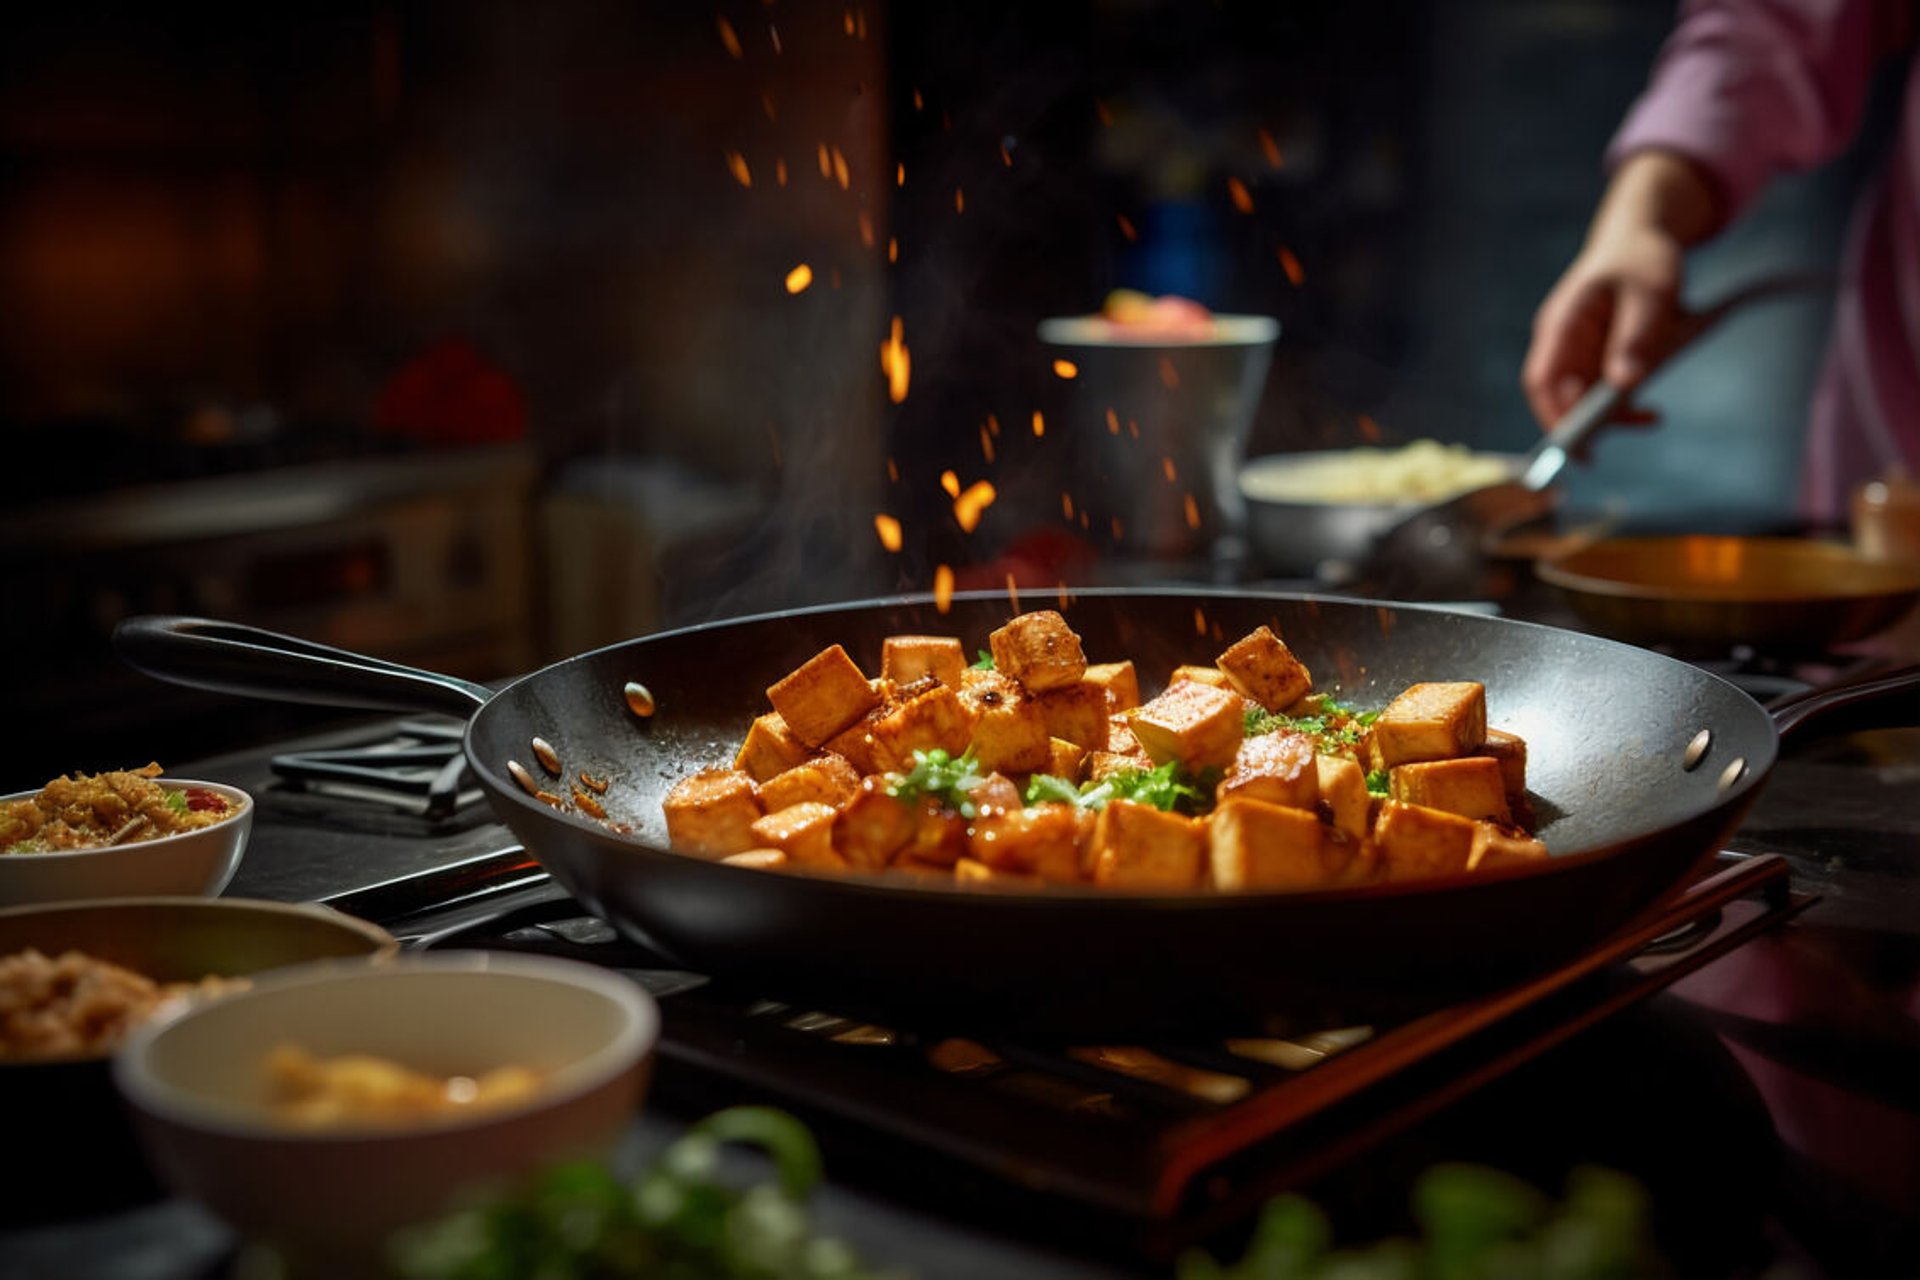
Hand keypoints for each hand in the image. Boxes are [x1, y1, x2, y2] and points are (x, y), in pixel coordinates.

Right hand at [1522, 226, 1681, 428]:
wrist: (1640, 239)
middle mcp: (1562, 343)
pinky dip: (1623, 405)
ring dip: (1610, 417)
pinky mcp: (1597, 359)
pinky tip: (1651, 409)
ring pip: (1582, 399)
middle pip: (1559, 396)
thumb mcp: (1651, 292)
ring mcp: (1577, 353)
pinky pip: (1602, 392)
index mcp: (1562, 323)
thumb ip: (1638, 335)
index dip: (1552, 413)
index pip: (1542, 379)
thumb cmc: (1642, 259)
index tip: (1573, 442)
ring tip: (1651, 418)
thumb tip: (1625, 384)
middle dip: (1585, 425)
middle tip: (1609, 447)